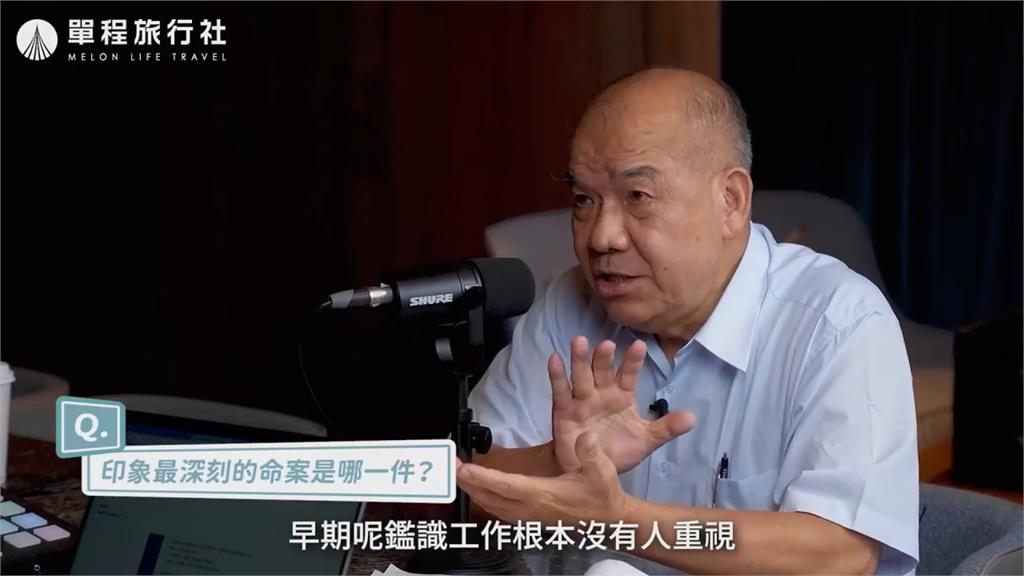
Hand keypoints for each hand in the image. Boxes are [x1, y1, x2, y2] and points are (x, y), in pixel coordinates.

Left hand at [458, 432, 630, 525]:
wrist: (608, 520)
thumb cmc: (602, 495)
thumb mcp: (602, 471)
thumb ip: (591, 453)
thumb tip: (584, 435)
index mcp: (543, 495)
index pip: (505, 485)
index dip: (482, 477)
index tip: (464, 467)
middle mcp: (530, 508)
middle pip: (490, 496)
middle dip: (467, 482)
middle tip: (450, 465)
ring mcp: (528, 516)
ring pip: (492, 506)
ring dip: (473, 491)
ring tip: (459, 475)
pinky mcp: (529, 520)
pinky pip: (499, 511)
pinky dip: (485, 499)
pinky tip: (479, 491)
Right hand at [550, 336, 694, 472]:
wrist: (590, 471)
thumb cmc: (617, 451)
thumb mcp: (645, 441)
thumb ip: (666, 428)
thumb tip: (693, 418)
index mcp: (622, 396)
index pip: (629, 375)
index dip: (633, 361)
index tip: (639, 345)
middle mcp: (601, 393)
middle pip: (602, 371)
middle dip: (604, 358)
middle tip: (607, 344)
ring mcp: (581, 400)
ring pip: (581, 376)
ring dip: (579, 360)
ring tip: (579, 341)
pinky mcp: (564, 411)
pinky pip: (561, 391)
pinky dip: (556, 375)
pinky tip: (554, 359)